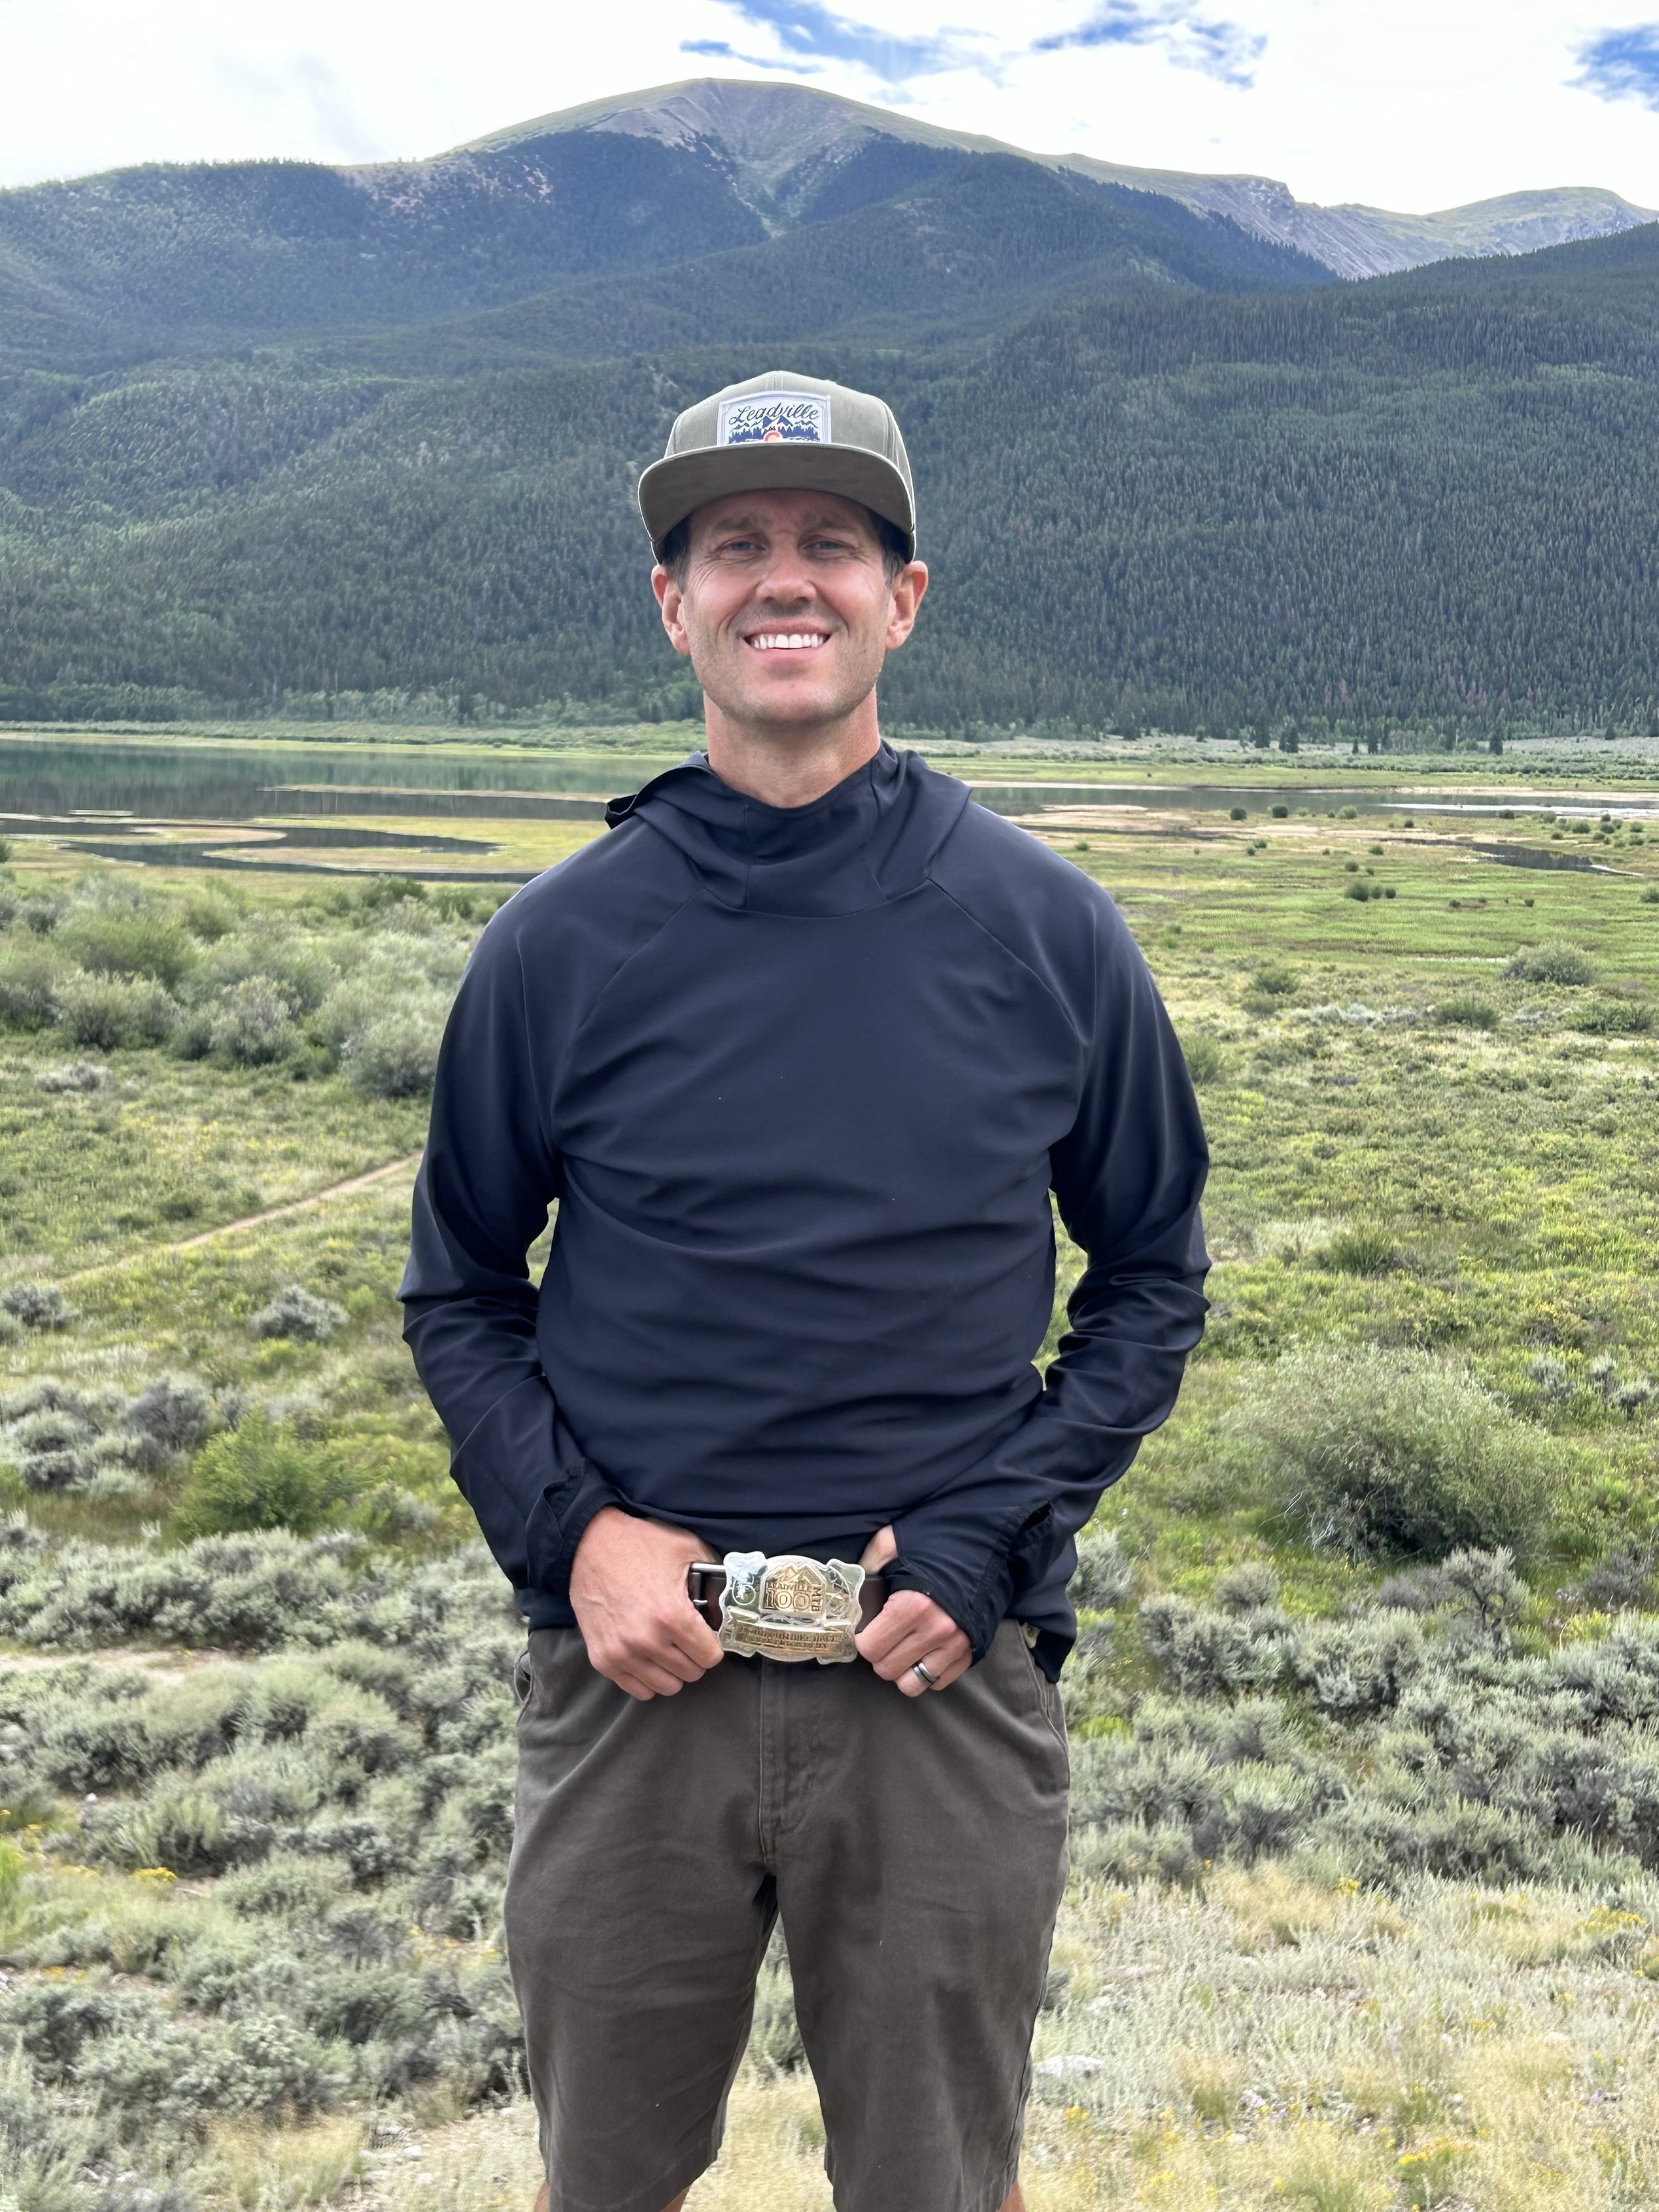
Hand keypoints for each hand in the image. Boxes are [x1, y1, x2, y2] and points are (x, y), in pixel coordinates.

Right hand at [569, 1507, 722, 1700]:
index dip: (713, 1644)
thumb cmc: (640, 1544)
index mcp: (673, 1616)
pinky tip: (649, 1657)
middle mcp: (647, 1641)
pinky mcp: (602, 1660)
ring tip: (669, 1648)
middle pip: (691, 1673)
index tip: (707, 1635)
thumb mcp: (687, 1550)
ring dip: (673, 1670)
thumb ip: (713, 1577)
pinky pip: (638, 1690)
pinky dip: (648, 1678)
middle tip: (688, 1638)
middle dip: (694, 1656)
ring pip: (667, 1687)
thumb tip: (731, 1599)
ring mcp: (622, 1654)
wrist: (589, 1544)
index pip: (711, 1657)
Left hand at [854, 1524, 971, 1696]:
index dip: (862, 1638)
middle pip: (887, 1669)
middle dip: (879, 1654)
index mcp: (911, 1605)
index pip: (869, 1648)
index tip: (865, 1628)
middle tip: (883, 1636)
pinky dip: (927, 1672)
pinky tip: (925, 1650)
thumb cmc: (938, 1540)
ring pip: (911, 1684)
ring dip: (901, 1670)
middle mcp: (935, 1631)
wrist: (991, 1541)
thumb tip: (850, 1591)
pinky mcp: (972, 1653)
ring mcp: (956, 1645)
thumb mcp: (893, 1541)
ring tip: (902, 1648)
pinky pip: (938, 1682)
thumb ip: (868, 1565)